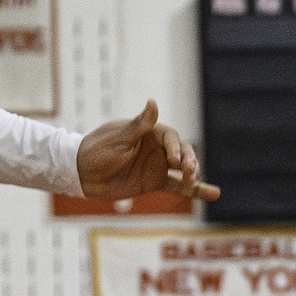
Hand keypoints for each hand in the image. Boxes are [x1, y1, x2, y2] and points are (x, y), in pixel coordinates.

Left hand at [77, 99, 218, 204]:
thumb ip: (139, 125)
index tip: (173, 160)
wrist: (82, 174)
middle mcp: (157, 147)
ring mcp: (158, 165)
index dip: (175, 147)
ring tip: (195, 181)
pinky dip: (195, 190)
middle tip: (189, 171)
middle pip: (183, 151)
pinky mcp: (155, 182)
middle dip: (189, 160)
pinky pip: (179, 186)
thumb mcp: (117, 138)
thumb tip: (153, 101)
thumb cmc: (96, 151)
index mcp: (149, 132)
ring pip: (184, 169)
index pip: (171, 136)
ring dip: (193, 174)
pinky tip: (214, 193)